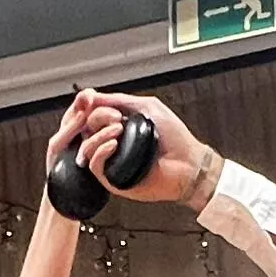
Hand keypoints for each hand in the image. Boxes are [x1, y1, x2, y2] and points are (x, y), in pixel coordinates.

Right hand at [76, 89, 221, 210]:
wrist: (189, 163)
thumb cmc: (175, 137)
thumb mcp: (147, 107)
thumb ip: (120, 99)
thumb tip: (92, 96)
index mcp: (119, 128)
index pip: (92, 116)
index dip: (91, 107)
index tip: (93, 100)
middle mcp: (113, 145)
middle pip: (87, 130)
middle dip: (97, 118)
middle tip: (116, 117)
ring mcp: (112, 163)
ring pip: (87, 148)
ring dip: (99, 135)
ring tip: (118, 129)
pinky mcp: (114, 180)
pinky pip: (94, 166)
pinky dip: (101, 151)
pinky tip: (114, 144)